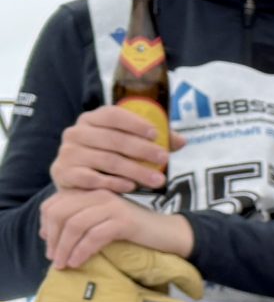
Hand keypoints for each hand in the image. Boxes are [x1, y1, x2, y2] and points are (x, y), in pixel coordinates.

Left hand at [40, 190, 193, 271]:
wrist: (169, 233)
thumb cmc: (134, 230)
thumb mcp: (102, 220)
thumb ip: (80, 220)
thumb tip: (47, 233)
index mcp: (92, 192)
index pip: (54, 203)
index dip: (46, 224)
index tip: (49, 243)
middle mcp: (100, 195)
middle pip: (61, 213)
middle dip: (53, 238)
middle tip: (54, 258)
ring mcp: (113, 207)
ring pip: (75, 225)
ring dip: (65, 248)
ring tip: (63, 264)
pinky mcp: (124, 221)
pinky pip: (94, 236)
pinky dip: (82, 251)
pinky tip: (78, 262)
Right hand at [50, 104, 172, 193]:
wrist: (76, 181)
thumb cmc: (108, 157)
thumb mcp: (127, 144)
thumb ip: (153, 141)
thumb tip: (182, 141)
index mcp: (91, 119)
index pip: (112, 114)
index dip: (135, 123)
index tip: (156, 134)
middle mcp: (76, 132)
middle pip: (113, 139)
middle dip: (142, 150)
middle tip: (164, 159)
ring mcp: (68, 153)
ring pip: (107, 160)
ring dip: (135, 171)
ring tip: (158, 180)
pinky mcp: (63, 173)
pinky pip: (92, 178)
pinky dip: (114, 183)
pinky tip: (131, 187)